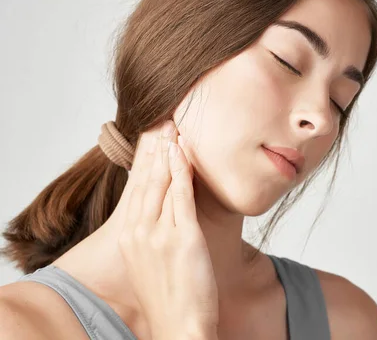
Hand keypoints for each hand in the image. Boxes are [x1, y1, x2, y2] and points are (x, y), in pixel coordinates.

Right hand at [116, 120, 218, 338]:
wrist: (179, 327)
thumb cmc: (169, 296)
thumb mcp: (151, 260)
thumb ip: (154, 233)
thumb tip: (165, 212)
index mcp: (130, 236)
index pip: (137, 187)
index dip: (146, 160)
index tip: (152, 137)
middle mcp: (139, 231)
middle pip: (147, 180)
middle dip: (156, 148)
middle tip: (163, 121)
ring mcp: (158, 234)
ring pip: (163, 183)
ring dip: (169, 152)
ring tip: (174, 128)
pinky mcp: (181, 238)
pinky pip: (181, 196)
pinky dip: (182, 171)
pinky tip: (184, 152)